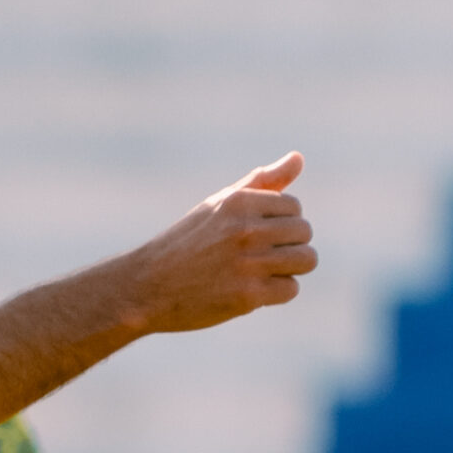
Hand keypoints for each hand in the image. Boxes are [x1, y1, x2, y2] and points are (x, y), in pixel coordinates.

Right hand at [129, 153, 316, 334]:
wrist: (146, 287)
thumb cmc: (185, 244)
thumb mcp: (217, 205)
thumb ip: (261, 182)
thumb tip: (299, 157)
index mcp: (239, 202)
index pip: (294, 206)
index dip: (278, 224)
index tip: (252, 236)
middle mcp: (245, 229)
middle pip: (304, 232)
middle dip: (288, 246)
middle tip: (256, 258)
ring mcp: (248, 263)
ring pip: (307, 260)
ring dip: (289, 269)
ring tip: (259, 273)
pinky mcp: (248, 295)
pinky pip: (291, 289)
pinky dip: (275, 293)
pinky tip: (249, 291)